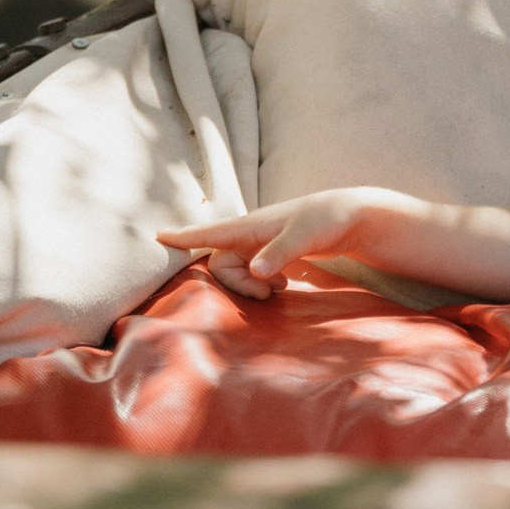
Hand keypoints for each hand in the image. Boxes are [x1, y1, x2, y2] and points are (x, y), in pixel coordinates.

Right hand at [158, 187, 410, 299]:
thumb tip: (255, 271)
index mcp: (252, 225)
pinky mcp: (273, 253)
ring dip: (251, 285)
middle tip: (266, 292)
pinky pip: (251, 272)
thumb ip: (280, 252)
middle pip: (221, 263)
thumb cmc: (328, 219)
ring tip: (279, 287)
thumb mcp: (306, 236)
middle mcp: (252, 233)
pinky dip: (262, 283)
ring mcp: (262, 243)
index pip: (211, 232)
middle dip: (236, 283)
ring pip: (237, 271)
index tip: (157, 236)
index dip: (184, 236)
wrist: (353, 216)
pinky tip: (283, 283)